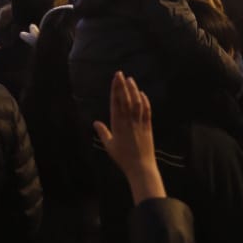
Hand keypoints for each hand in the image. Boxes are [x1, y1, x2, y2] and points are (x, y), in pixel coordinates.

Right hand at [94, 71, 164, 204]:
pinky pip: (146, 111)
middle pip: (125, 100)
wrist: (140, 168)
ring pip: (136, 103)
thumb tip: (95, 122)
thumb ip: (103, 133)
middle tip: (120, 73)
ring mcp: (139, 123)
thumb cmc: (123, 158)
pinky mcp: (148, 126)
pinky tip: (142, 94)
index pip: (116, 103)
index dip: (115, 90)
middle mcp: (128, 122)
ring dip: (133, 90)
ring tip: (130, 80)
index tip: (114, 79)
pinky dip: (144, 101)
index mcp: (117, 125)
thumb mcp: (109, 146)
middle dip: (122, 85)